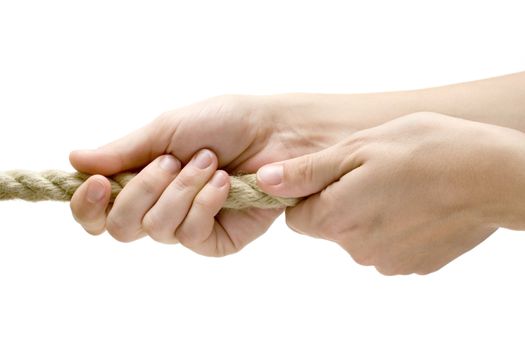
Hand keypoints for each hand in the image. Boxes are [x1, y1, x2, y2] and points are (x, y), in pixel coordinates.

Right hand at [69, 95, 352, 255]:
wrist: (274, 131)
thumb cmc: (224, 123)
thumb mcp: (167, 129)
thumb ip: (123, 151)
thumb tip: (74, 160)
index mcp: (142, 181)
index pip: (98, 211)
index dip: (88, 205)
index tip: (97, 182)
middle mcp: (160, 207)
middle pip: (120, 227)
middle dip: (142, 190)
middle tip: (172, 160)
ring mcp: (188, 226)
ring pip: (156, 229)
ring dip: (180, 190)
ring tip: (209, 162)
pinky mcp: (217, 240)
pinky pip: (192, 234)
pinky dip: (204, 203)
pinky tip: (224, 183)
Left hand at [257, 112, 524, 274]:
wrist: (493, 176)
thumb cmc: (425, 150)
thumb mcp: (358, 148)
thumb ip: (307, 172)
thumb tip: (264, 182)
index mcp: (335, 217)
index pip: (297, 217)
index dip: (310, 193)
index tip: (334, 174)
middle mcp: (355, 248)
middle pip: (329, 226)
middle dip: (341, 202)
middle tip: (373, 172)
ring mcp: (387, 262)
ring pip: (359, 236)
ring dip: (370, 214)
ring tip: (400, 185)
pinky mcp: (414, 265)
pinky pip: (389, 246)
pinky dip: (396, 228)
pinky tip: (417, 204)